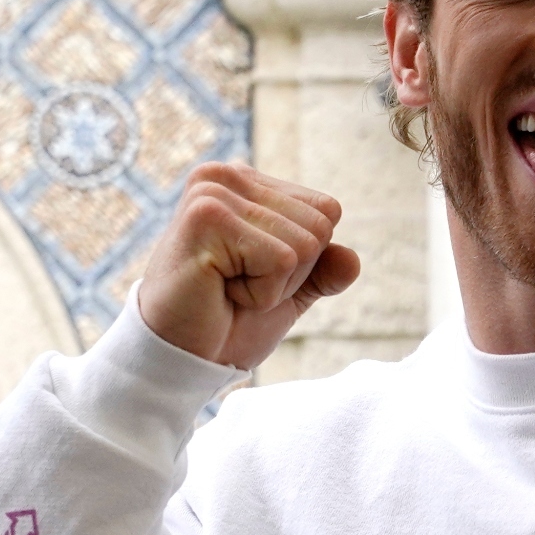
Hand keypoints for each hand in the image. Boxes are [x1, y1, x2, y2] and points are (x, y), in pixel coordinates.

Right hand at [138, 163, 361, 368]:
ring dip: (274, 286)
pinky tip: (220, 291)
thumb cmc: (226, 322)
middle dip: (291, 274)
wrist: (181, 358)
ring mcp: (214, 192)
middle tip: (238, 286)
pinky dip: (260, 293)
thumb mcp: (288, 293)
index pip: (326, 211)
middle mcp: (228, 176)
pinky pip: (281, 260)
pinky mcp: (207, 216)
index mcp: (247, 184)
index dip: (304, 261)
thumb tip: (353, 260)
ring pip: (304, 245)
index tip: (254, 274)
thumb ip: (322, 270)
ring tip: (227, 288)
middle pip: (320, 225)